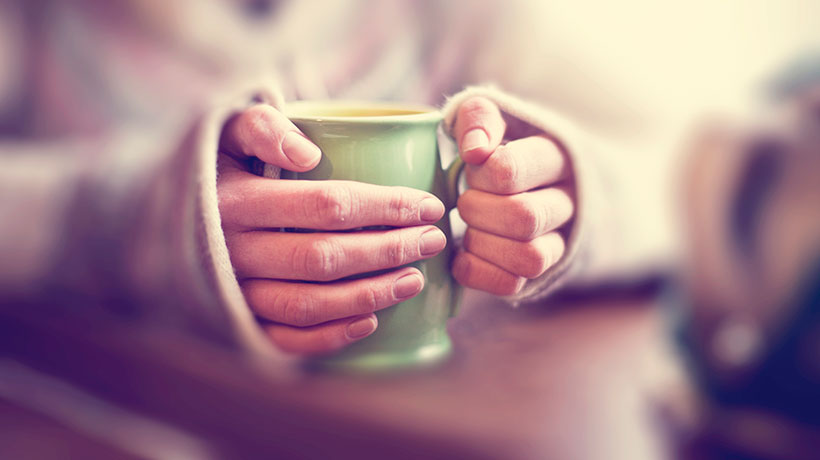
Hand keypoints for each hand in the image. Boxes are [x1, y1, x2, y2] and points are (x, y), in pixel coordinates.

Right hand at [217, 104, 446, 354]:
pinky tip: (370, 321)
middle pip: (324, 257)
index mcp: (236, 199)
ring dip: (369, 295)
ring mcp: (234, 291)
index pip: (327, 205)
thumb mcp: (229, 130)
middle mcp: (233, 250)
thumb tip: (308, 153)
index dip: (385, 207)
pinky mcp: (238, 320)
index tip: (427, 205)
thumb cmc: (221, 166)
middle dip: (388, 250)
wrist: (168, 213)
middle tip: (432, 241)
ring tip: (415, 279)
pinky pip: (284, 340)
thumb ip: (263, 127)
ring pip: (309, 304)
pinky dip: (329, 336)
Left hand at [451, 97, 574, 295]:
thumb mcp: (494, 118)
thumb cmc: (505, 147)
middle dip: (478, 210)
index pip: (511, 171)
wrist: (534, 178)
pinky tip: (467, 251)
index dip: (480, 173)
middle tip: (465, 200)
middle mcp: (568, 202)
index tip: (472, 166)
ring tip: (470, 227)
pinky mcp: (541, 272)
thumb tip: (475, 149)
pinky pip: (513, 285)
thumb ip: (480, 118)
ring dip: (483, 244)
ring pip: (530, 258)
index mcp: (557, 157)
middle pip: (524, 218)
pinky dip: (478, 272)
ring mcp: (560, 242)